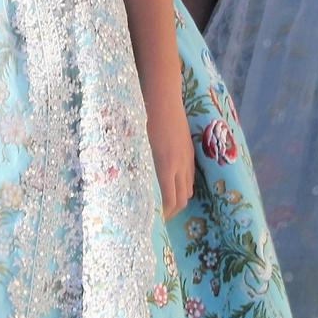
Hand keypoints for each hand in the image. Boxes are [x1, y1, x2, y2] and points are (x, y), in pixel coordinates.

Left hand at [143, 76, 194, 219]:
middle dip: (172, 212)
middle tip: (159, 218)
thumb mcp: (134, 145)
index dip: (164, 215)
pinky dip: (183, 185)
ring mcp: (186, 157)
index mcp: (164, 167)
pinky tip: (173, 184)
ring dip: (179, 199)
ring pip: (188, 188)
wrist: (162, 96)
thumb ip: (135, 166)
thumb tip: (127, 185)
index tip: (153, 221)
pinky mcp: (189, 150)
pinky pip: (190, 176)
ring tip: (166, 204)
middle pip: (181, 199)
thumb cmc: (142, 118)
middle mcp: (179, 165)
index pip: (170, 202)